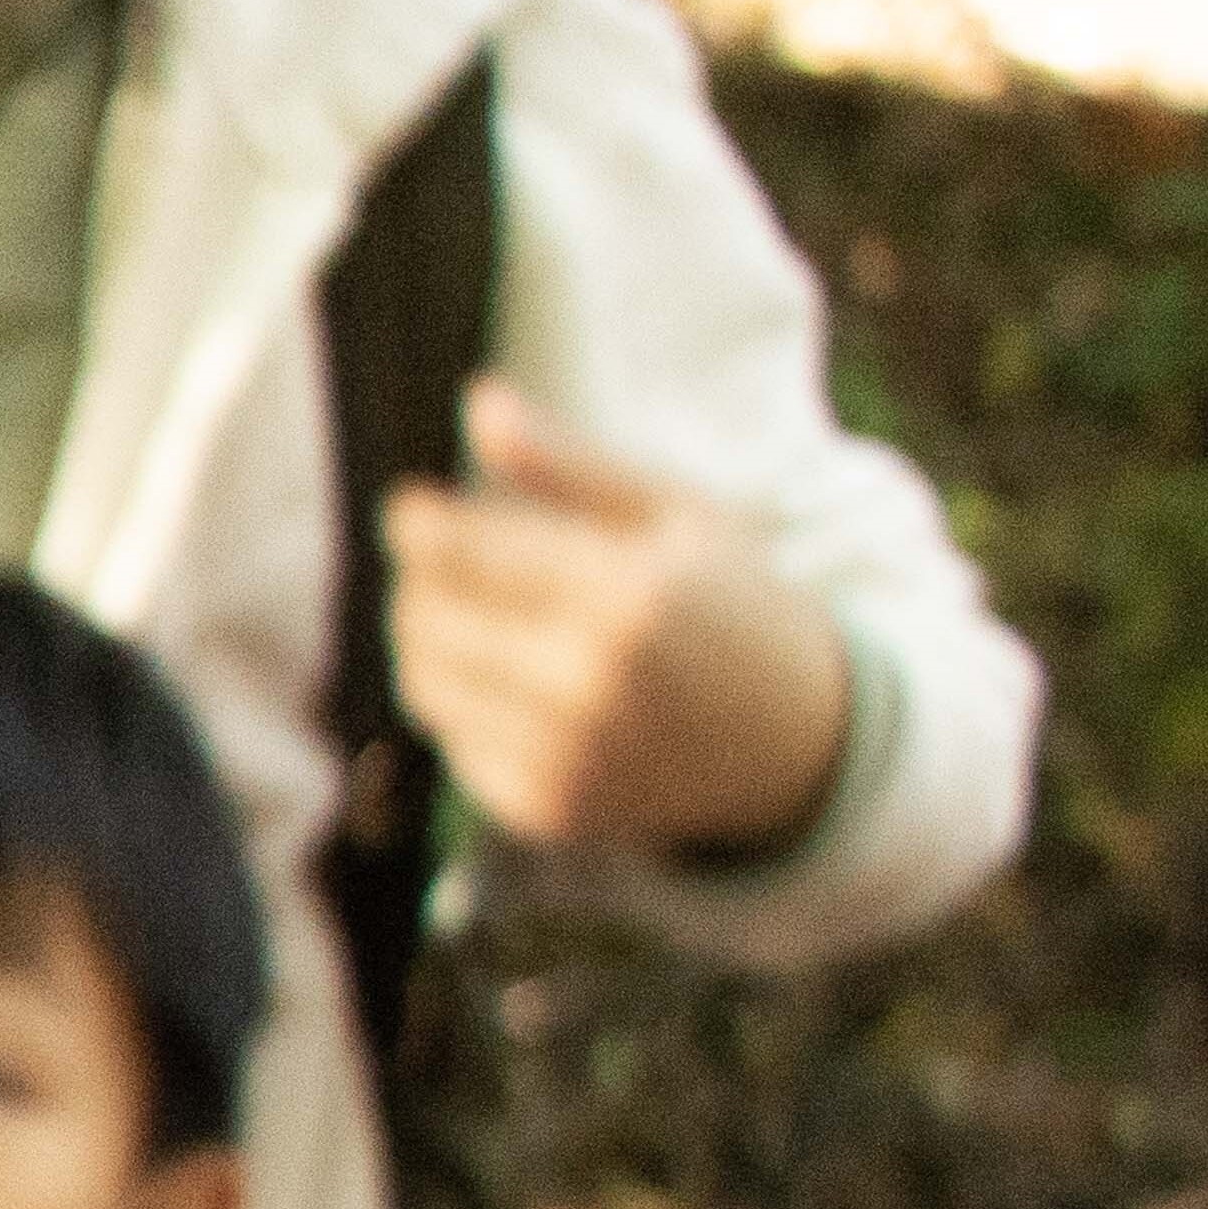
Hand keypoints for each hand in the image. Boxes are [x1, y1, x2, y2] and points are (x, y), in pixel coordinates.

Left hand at [384, 381, 854, 857]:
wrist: (793, 738)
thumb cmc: (730, 602)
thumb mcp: (672, 513)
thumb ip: (569, 463)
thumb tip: (480, 401)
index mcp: (629, 594)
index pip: (464, 552)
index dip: (419, 523)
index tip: (414, 506)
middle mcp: (591, 683)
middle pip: (426, 617)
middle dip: (422, 579)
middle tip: (449, 560)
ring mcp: (566, 755)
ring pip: (424, 681)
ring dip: (429, 639)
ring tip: (476, 613)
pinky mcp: (545, 807)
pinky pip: (452, 740)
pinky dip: (464, 702)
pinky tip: (514, 680)